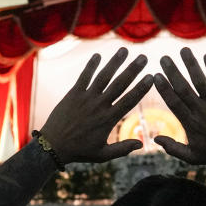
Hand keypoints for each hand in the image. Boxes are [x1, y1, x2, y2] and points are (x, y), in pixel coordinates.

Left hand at [39, 48, 153, 164]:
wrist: (53, 146)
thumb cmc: (80, 151)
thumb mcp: (103, 155)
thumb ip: (123, 149)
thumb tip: (142, 143)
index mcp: (108, 119)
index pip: (129, 100)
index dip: (141, 88)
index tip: (151, 77)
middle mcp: (99, 105)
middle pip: (119, 84)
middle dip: (132, 70)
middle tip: (144, 58)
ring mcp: (85, 98)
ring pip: (103, 77)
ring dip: (114, 63)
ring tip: (124, 50)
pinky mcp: (73, 94)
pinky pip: (84, 77)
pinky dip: (91, 66)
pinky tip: (98, 55)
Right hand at [153, 47, 205, 170]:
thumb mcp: (191, 157)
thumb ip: (172, 148)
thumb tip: (154, 138)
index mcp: (190, 123)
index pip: (174, 102)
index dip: (164, 89)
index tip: (156, 76)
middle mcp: (201, 111)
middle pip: (184, 88)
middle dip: (173, 72)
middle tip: (164, 58)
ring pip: (201, 81)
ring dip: (192, 65)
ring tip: (184, 51)